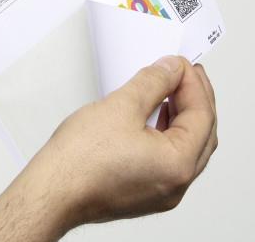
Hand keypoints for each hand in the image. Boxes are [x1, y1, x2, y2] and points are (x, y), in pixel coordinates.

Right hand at [41, 56, 216, 225]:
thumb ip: (153, 82)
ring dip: (183, 114)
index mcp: (178, 164)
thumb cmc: (80, 161)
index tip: (179, 63)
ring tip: (171, 88)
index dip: (193, 83)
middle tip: (184, 72)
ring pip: (188, 146)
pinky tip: (156, 115)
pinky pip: (170, 157)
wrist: (52, 190)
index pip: (201, 115)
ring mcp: (161, 191)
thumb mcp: (121, 106)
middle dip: (195, 97)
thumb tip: (171, 69)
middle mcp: (176, 183)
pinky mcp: (145, 191)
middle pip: (202, 132)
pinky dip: (169, 131)